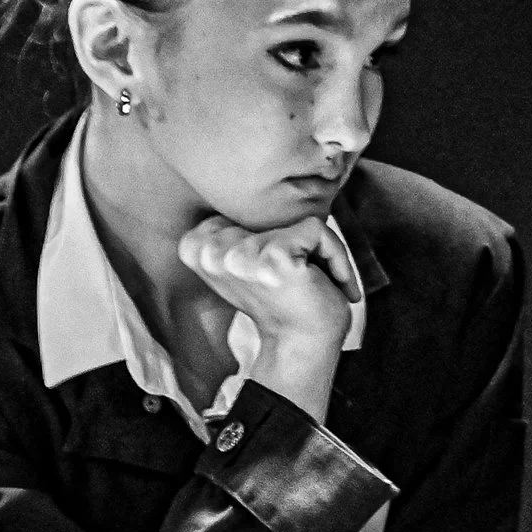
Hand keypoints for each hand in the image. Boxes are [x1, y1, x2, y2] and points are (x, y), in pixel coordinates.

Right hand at [178, 213, 360, 420]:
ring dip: (320, 251)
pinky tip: (335, 285)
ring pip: (297, 221)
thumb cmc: (282, 302)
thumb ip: (240, 229)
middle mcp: (211, 251)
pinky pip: (317, 230)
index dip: (269, 236)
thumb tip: (263, 184)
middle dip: (295, 242)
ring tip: (316, 283)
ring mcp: (241, 255)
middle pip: (269, 213)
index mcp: (194, 247)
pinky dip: (336, 255)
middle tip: (300, 280)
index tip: (279, 269)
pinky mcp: (274, 259)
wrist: (301, 348)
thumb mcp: (246, 262)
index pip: (242, 208)